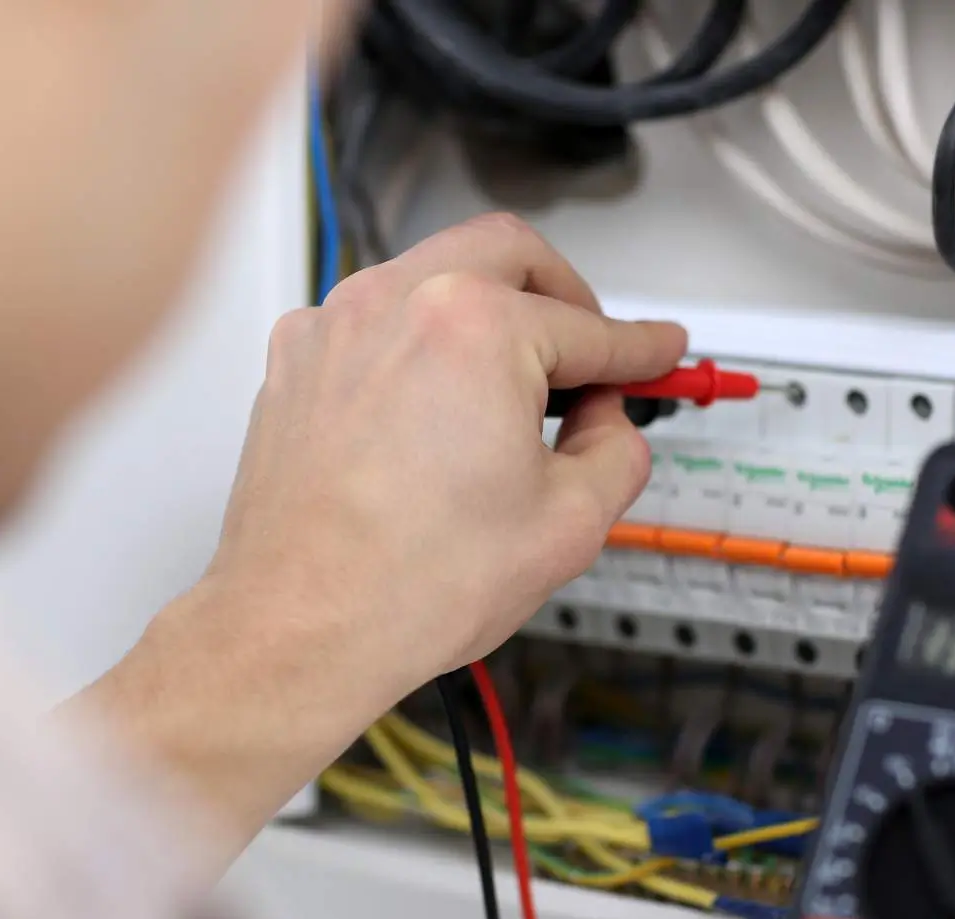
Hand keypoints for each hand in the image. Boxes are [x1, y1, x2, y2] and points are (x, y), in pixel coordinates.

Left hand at [87, 214, 684, 855]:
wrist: (301, 629)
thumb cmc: (406, 585)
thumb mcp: (569, 523)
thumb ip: (617, 449)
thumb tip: (609, 422)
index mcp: (473, 326)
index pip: (588, 326)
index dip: (640, 348)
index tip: (658, 351)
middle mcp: (396, 303)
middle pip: (508, 254)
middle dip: (565, 295)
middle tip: (591, 351)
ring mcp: (335, 327)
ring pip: (434, 274)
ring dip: (486, 311)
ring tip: (512, 388)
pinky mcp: (296, 362)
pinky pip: (375, 322)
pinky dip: (418, 344)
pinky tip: (437, 409)